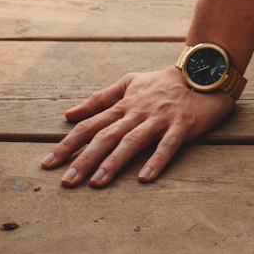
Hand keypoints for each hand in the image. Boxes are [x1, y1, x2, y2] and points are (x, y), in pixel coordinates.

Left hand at [39, 66, 235, 187]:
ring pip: (133, 141)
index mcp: (125, 103)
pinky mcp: (182, 125)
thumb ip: (100, 98)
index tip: (49, 163)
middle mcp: (139, 111)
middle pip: (107, 136)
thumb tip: (68, 113)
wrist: (204, 71)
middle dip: (85, 159)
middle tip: (67, 182)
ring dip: (114, 162)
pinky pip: (168, 145)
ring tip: (97, 182)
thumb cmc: (163, 82)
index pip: (91, 124)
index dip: (69, 143)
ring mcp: (160, 118)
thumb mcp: (130, 82)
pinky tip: (145, 177)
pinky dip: (156, 160)